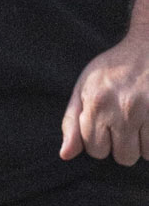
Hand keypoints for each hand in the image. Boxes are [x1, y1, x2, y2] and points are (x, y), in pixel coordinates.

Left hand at [60, 33, 148, 164]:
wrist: (148, 47)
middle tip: (125, 122)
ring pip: (144, 154)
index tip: (105, 124)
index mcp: (98, 103)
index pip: (95, 150)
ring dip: (142, 144)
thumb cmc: (113, 71)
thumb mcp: (84, 88)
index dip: (100, 141)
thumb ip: (72, 122)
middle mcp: (123, 108)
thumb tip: (65, 155)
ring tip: (140, 119)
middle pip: (123, 157)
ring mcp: (148, 111)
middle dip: (123, 145)